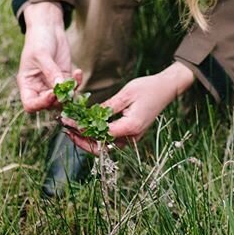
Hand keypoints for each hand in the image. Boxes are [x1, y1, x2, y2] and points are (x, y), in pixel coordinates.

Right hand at [17, 1, 81, 112]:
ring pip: (63, 99)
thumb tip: (59, 87)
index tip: (52, 93)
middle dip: (59, 99)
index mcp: (27, 84)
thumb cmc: (38, 40)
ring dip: (71, 92)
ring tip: (74, 77)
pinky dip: (77, 83)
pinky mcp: (64, 78)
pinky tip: (78, 72)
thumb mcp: (42, 55)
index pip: (31, 105)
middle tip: (67, 87)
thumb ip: (50, 71)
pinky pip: (72, 88)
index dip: (41, 104)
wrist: (48, 28)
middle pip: (49, 105)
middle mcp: (39, 88)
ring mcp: (53, 84)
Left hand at [64, 62, 193, 154]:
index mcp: (131, 127)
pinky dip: (98, 135)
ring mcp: (132, 137)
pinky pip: (112, 139)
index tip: (68, 122)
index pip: (100, 134)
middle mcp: (132, 137)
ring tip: (72, 129)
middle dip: (82, 141)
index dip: (82, 130)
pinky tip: (88, 126)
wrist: (166, 88)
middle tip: (67, 130)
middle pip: (102, 147)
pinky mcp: (131, 133)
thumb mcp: (125, 94)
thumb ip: (107, 107)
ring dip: (88, 140)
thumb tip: (88, 117)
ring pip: (106, 146)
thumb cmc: (148, 88)